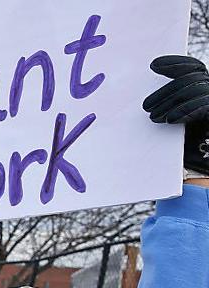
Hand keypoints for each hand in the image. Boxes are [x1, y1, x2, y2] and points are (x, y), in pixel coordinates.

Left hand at [143, 55, 208, 175]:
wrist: (203, 163)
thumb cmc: (187, 142)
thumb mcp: (176, 117)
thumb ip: (170, 102)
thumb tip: (148, 95)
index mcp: (203, 87)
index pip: (192, 67)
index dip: (175, 63)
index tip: (153, 65)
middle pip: (190, 79)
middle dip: (165, 91)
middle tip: (145, 106)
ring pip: (195, 90)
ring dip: (170, 102)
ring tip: (152, 116)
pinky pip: (203, 106)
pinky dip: (186, 111)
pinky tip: (171, 119)